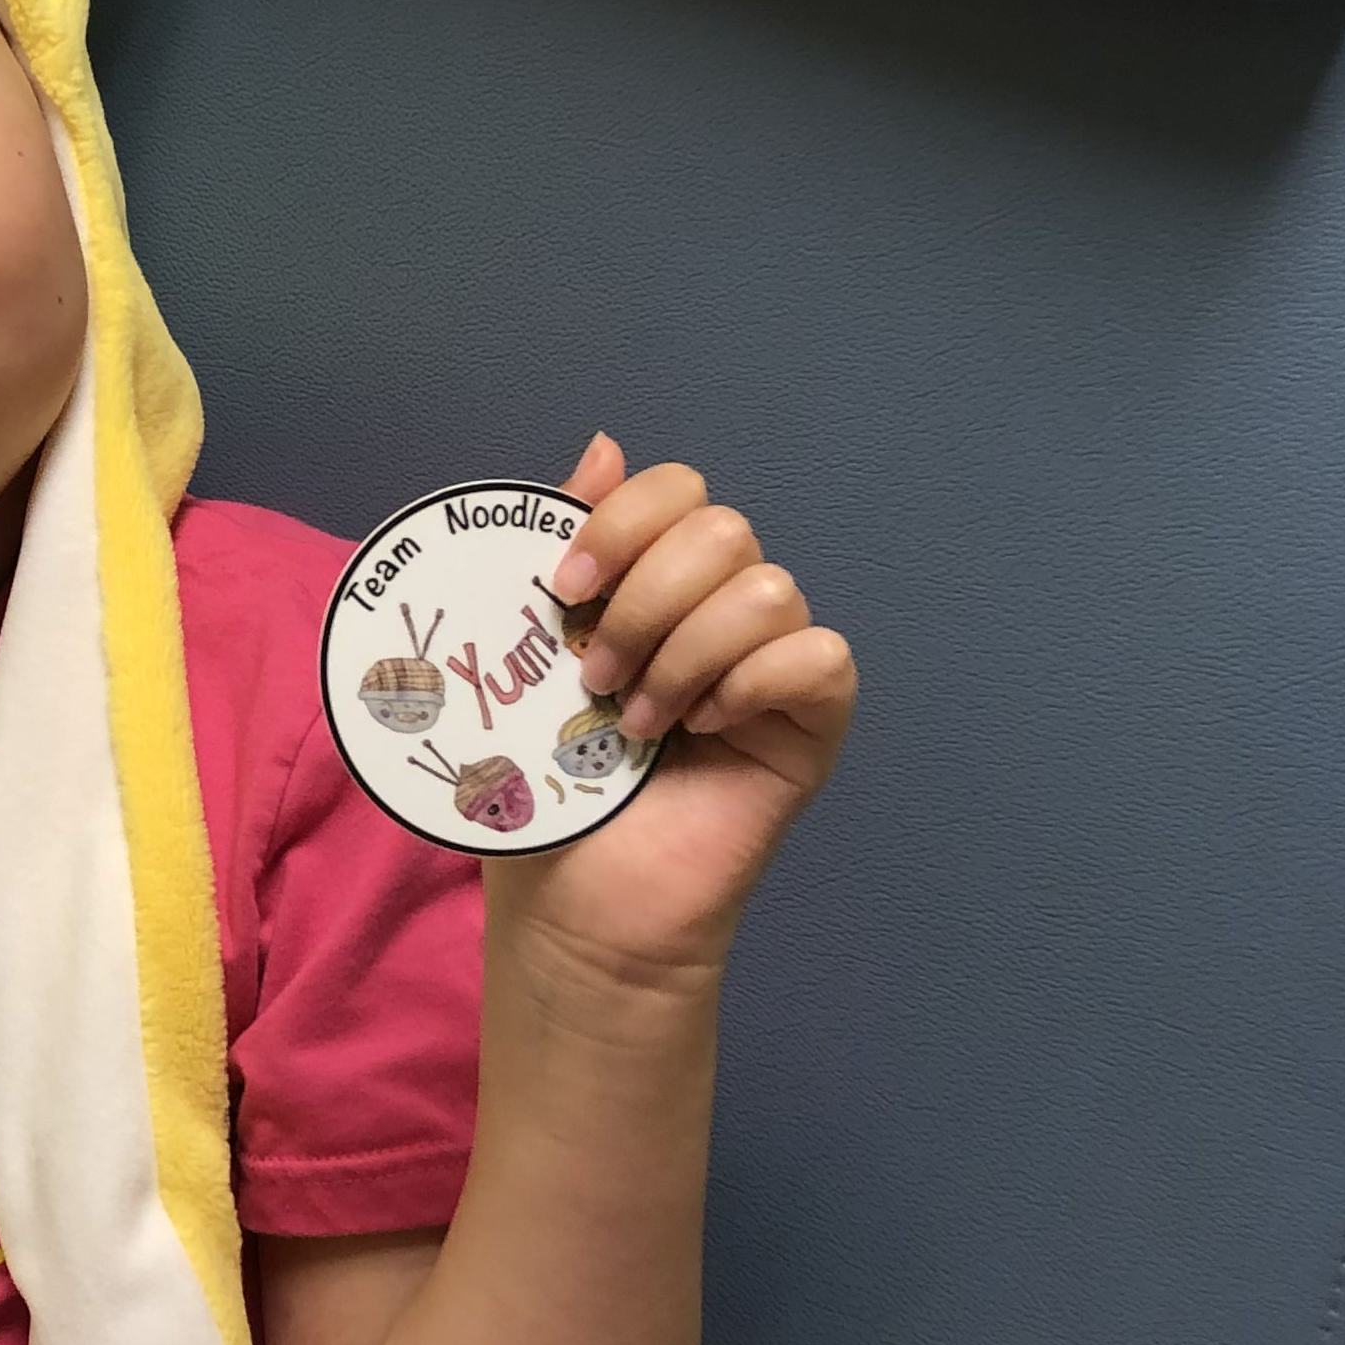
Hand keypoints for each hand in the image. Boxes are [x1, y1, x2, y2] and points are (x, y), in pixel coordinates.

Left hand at [484, 432, 857, 992]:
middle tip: (592, 675)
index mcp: (654, 582)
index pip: (677, 490)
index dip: (621, 521)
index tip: (562, 591)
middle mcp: (720, 611)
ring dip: (684, 655)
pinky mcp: (810, 726)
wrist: (570, 902)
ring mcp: (770, 667)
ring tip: (635, 722)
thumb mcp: (523, 653)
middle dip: (644, 599)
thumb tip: (605, 443)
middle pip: (724, 529)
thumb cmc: (540, 785)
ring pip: (768, 590)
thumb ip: (561, 546)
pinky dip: (753, 684)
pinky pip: (821, 657)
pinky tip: (705, 731)